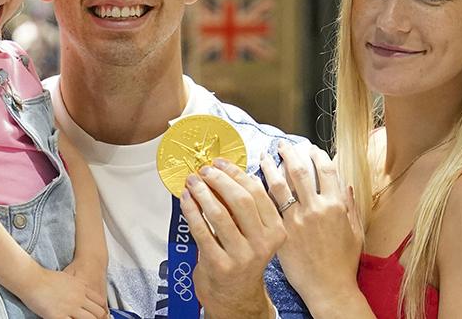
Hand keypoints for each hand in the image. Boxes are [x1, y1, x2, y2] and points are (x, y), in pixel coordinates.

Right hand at [19, 267, 107, 318]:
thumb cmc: (47, 278)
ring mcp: (70, 308)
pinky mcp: (59, 316)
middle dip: (96, 318)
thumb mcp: (68, 277)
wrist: (32, 279)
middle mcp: (79, 298)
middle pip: (98, 312)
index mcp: (82, 288)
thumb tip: (83, 290)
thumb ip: (78, 286)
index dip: (100, 310)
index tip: (97, 315)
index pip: (100, 301)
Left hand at [180, 157, 283, 318]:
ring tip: (192, 182)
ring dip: (202, 192)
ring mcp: (242, 256)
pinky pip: (201, 231)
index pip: (257, 192)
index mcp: (275, 230)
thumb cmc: (243, 260)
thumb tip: (227, 173)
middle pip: (240, 200)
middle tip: (204, 170)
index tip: (220, 163)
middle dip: (219, 180)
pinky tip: (186, 200)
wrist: (236, 298)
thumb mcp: (255, 233)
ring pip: (219, 214)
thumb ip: (247, 208)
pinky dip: (191, 211)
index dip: (236, 173)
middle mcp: (262, 243)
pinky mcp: (220, 265)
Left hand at [261, 143, 363, 310]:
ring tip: (265, 155)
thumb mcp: (354, 231)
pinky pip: (268, 204)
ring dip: (271, 166)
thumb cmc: (343, 262)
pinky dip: (261, 189)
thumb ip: (350, 205)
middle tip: (282, 144)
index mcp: (337, 205)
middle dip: (290, 153)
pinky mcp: (282, 231)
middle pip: (300, 170)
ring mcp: (297, 219)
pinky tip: (255, 181)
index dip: (316, 154)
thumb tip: (346, 184)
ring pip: (280, 184)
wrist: (328, 287)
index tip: (309, 147)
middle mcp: (316, 208)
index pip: (326, 169)